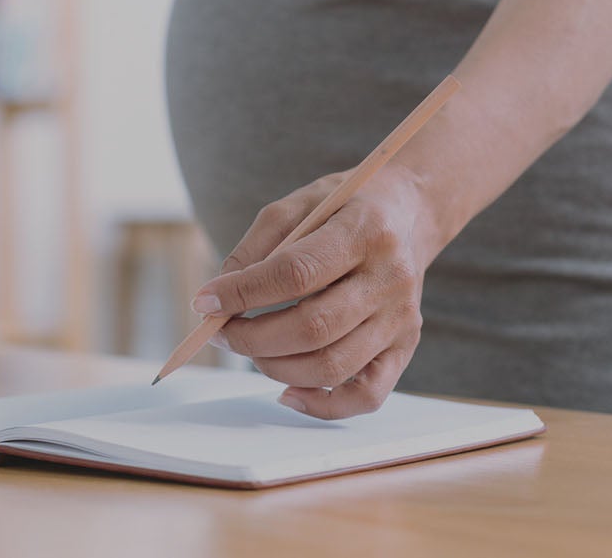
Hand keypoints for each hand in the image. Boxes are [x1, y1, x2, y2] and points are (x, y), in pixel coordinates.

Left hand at [190, 164, 441, 418]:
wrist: (407, 213)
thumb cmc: (343, 207)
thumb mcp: (297, 205)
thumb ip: (256, 248)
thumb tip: (216, 299)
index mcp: (364, 232)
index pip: (296, 273)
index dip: (243, 293)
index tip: (204, 303)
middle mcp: (390, 279)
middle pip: (314, 327)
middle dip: (252, 337)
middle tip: (220, 333)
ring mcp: (401, 318)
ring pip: (333, 365)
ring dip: (275, 367)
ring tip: (248, 350)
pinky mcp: (404, 346)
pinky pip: (367, 395)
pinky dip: (323, 405)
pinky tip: (287, 392)